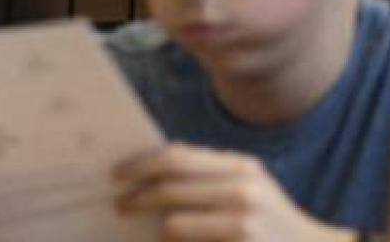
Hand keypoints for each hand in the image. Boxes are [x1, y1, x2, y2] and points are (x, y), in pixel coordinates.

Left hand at [115, 144, 355, 241]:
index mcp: (241, 168)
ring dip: (151, 226)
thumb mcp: (247, 191)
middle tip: (119, 204)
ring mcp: (245, 220)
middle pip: (170, 185)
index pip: (177, 156)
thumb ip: (208, 179)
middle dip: (137, 196)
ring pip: (173, 222)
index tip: (118, 173)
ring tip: (138, 228)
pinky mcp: (242, 241)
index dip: (141, 164)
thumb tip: (150, 172)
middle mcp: (244, 188)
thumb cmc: (272, 228)